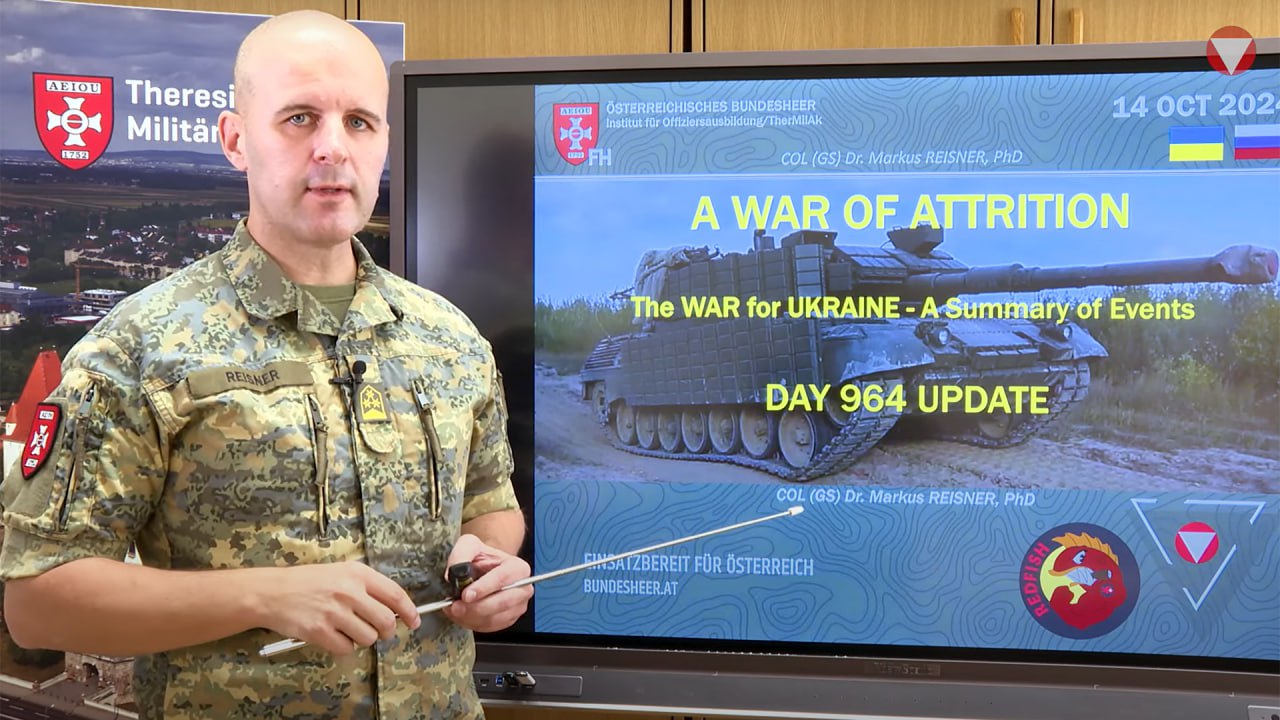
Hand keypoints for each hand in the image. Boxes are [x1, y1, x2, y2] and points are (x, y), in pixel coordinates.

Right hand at [249, 561, 420, 655]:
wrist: (273, 592)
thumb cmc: (309, 582)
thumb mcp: (341, 571)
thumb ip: (367, 586)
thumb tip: (395, 608)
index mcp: (358, 574)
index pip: (395, 595)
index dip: (409, 611)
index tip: (414, 622)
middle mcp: (349, 592)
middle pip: (386, 621)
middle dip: (387, 631)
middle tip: (380, 631)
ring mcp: (335, 613)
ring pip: (369, 638)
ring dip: (363, 638)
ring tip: (348, 629)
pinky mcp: (320, 632)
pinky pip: (346, 649)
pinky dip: (343, 647)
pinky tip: (333, 635)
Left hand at [441, 534, 531, 632]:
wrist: (484, 570)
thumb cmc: (480, 558)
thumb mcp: (469, 545)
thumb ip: (461, 554)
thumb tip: (455, 572)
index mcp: (518, 568)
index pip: (503, 580)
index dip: (484, 588)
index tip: (466, 595)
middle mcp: (523, 588)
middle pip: (501, 603)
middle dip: (475, 607)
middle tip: (455, 606)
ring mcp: (518, 606)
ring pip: (493, 618)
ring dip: (470, 617)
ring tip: (454, 609)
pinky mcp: (508, 620)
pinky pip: (489, 627)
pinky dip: (472, 623)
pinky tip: (462, 614)